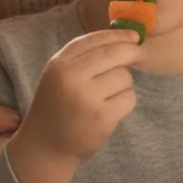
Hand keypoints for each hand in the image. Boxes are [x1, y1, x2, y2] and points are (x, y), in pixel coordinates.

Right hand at [13, 28, 142, 166]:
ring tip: (107, 97)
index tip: (134, 36)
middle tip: (138, 54)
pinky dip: (125, 103)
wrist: (45, 148)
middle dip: (130, 52)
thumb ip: (83, 58)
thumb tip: (124, 40)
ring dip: (123, 85)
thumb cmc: (56, 108)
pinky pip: (129, 98)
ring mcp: (87, 98)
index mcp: (59, 64)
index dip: (117, 35)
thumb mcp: (58, 76)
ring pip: (124, 77)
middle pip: (115, 54)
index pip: (93, 40)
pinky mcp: (102, 117)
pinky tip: (110, 111)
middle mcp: (71, 78)